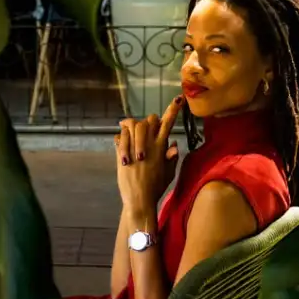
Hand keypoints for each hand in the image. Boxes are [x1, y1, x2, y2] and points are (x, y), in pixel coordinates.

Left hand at [114, 95, 183, 213]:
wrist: (139, 200)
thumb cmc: (156, 188)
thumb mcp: (169, 173)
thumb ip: (172, 158)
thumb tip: (173, 144)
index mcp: (161, 148)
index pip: (168, 124)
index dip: (173, 110)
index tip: (178, 98)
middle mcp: (149, 145)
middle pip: (149, 120)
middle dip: (148, 120)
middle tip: (143, 127)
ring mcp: (134, 148)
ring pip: (133, 125)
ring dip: (130, 126)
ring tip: (128, 130)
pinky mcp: (122, 153)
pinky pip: (119, 137)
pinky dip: (120, 137)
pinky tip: (121, 143)